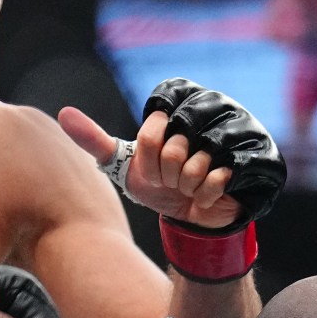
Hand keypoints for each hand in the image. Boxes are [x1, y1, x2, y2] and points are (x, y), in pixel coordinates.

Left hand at [60, 105, 242, 231]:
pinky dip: (207, 195)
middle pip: (174, 145)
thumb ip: (95, 140)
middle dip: (168, 174)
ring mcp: (236, 128)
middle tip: (174, 179)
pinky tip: (210, 194)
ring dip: (188, 185)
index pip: (153, 127)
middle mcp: (211, 105)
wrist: (196, 218)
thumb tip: (62, 115)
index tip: (155, 164)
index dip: (149, 155)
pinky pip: (218, 178)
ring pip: (197, 163)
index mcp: (180, 100)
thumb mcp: (125, 164)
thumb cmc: (161, 185)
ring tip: (192, 186)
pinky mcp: (254, 155)